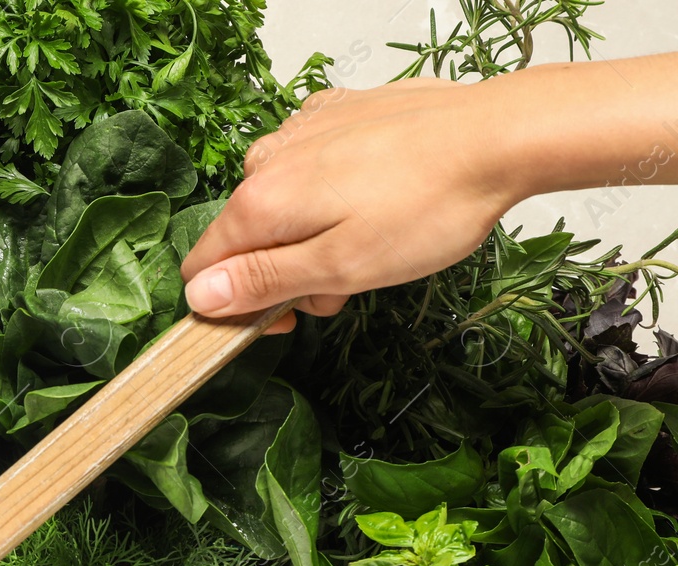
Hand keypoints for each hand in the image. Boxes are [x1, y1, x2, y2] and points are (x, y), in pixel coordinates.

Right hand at [181, 78, 521, 332]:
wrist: (499, 135)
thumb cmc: (429, 207)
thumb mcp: (341, 267)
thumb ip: (262, 282)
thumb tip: (199, 297)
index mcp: (259, 202)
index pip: (203, 270)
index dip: (236, 305)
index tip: (288, 318)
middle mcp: (267, 160)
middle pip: (245, 239)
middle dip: (286, 271)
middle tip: (350, 281)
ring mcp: (300, 131)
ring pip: (279, 204)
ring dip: (311, 233)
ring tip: (374, 239)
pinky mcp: (335, 114)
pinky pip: (308, 164)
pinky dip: (330, 188)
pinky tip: (375, 193)